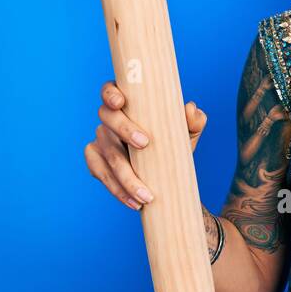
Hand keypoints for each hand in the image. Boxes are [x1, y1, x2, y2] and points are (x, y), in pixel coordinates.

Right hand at [83, 79, 207, 210]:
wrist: (170, 171)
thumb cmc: (174, 141)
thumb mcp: (188, 132)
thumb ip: (194, 120)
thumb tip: (191, 108)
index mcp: (127, 102)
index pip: (110, 89)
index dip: (110, 93)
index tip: (121, 102)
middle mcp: (109, 118)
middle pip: (106, 118)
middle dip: (124, 130)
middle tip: (145, 143)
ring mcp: (100, 140)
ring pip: (106, 153)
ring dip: (124, 175)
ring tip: (146, 195)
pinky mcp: (96, 161)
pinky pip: (101, 174)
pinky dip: (117, 189)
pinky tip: (133, 202)